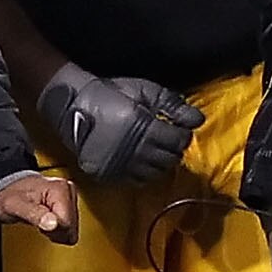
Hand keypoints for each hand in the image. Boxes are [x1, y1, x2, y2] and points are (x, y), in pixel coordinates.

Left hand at [0, 170, 80, 243]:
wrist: (7, 190)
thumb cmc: (10, 196)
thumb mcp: (16, 207)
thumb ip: (35, 215)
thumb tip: (53, 224)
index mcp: (59, 189)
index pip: (67, 223)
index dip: (52, 229)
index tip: (39, 222)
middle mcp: (68, 191)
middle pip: (71, 227)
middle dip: (54, 230)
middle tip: (39, 220)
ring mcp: (70, 197)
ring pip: (71, 229)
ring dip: (56, 230)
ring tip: (42, 219)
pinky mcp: (69, 204)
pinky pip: (69, 227)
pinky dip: (57, 228)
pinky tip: (47, 220)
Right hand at [37, 66, 203, 182]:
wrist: (73, 105)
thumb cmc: (111, 93)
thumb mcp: (144, 90)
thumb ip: (173, 105)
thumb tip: (198, 120)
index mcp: (144, 127)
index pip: (179, 141)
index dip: (182, 134)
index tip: (177, 129)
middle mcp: (134, 150)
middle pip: (170, 159)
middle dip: (173, 149)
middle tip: (167, 139)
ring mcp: (120, 165)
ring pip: (155, 173)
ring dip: (160, 162)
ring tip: (153, 149)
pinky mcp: (109, 175)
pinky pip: (137, 181)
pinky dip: (144, 172)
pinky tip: (141, 160)